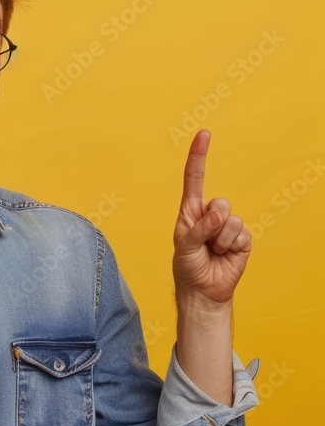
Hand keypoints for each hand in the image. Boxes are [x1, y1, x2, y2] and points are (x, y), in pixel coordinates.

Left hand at [172, 130, 251, 309]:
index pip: (194, 178)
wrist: (203, 290)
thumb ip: (199, 228)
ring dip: (220, 239)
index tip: (204, 134)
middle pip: (220, 202)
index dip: (199, 156)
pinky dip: (231, 246)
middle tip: (203, 242)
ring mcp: (227, 225)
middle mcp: (209, 214)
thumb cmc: (187, 266)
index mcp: (190, 211)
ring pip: (231, 219)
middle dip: (211, 223)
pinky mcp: (242, 238)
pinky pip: (241, 233)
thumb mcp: (184, 246)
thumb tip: (219, 214)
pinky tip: (224, 255)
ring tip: (212, 251)